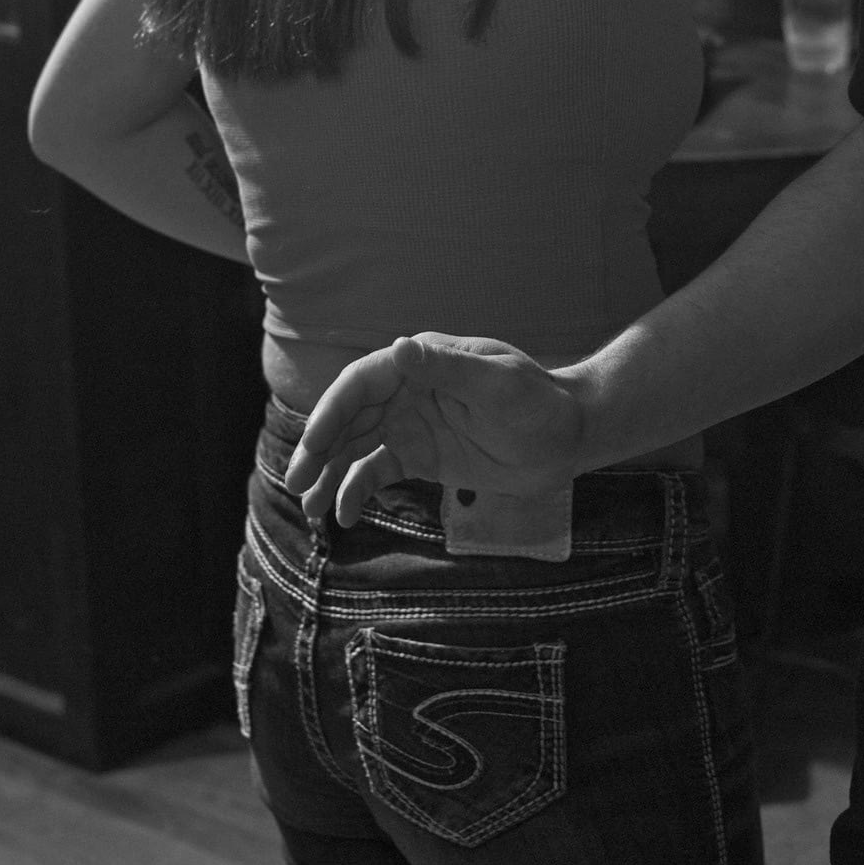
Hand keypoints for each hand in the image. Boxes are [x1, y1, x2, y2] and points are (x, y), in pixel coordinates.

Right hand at [283, 333, 590, 526]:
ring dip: (329, 474)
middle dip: (319, 449)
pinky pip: (377, 472)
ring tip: (309, 509)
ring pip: (356, 447)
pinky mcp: (421, 456)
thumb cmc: (539, 402)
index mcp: (421, 363)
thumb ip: (449, 369)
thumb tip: (400, 348)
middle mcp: (408, 391)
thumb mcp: (499, 383)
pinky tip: (345, 516)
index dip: (331, 411)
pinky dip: (356, 492)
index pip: (362, 382)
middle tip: (297, 483)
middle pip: (349, 417)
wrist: (567, 438)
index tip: (313, 445)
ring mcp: (412, 425)